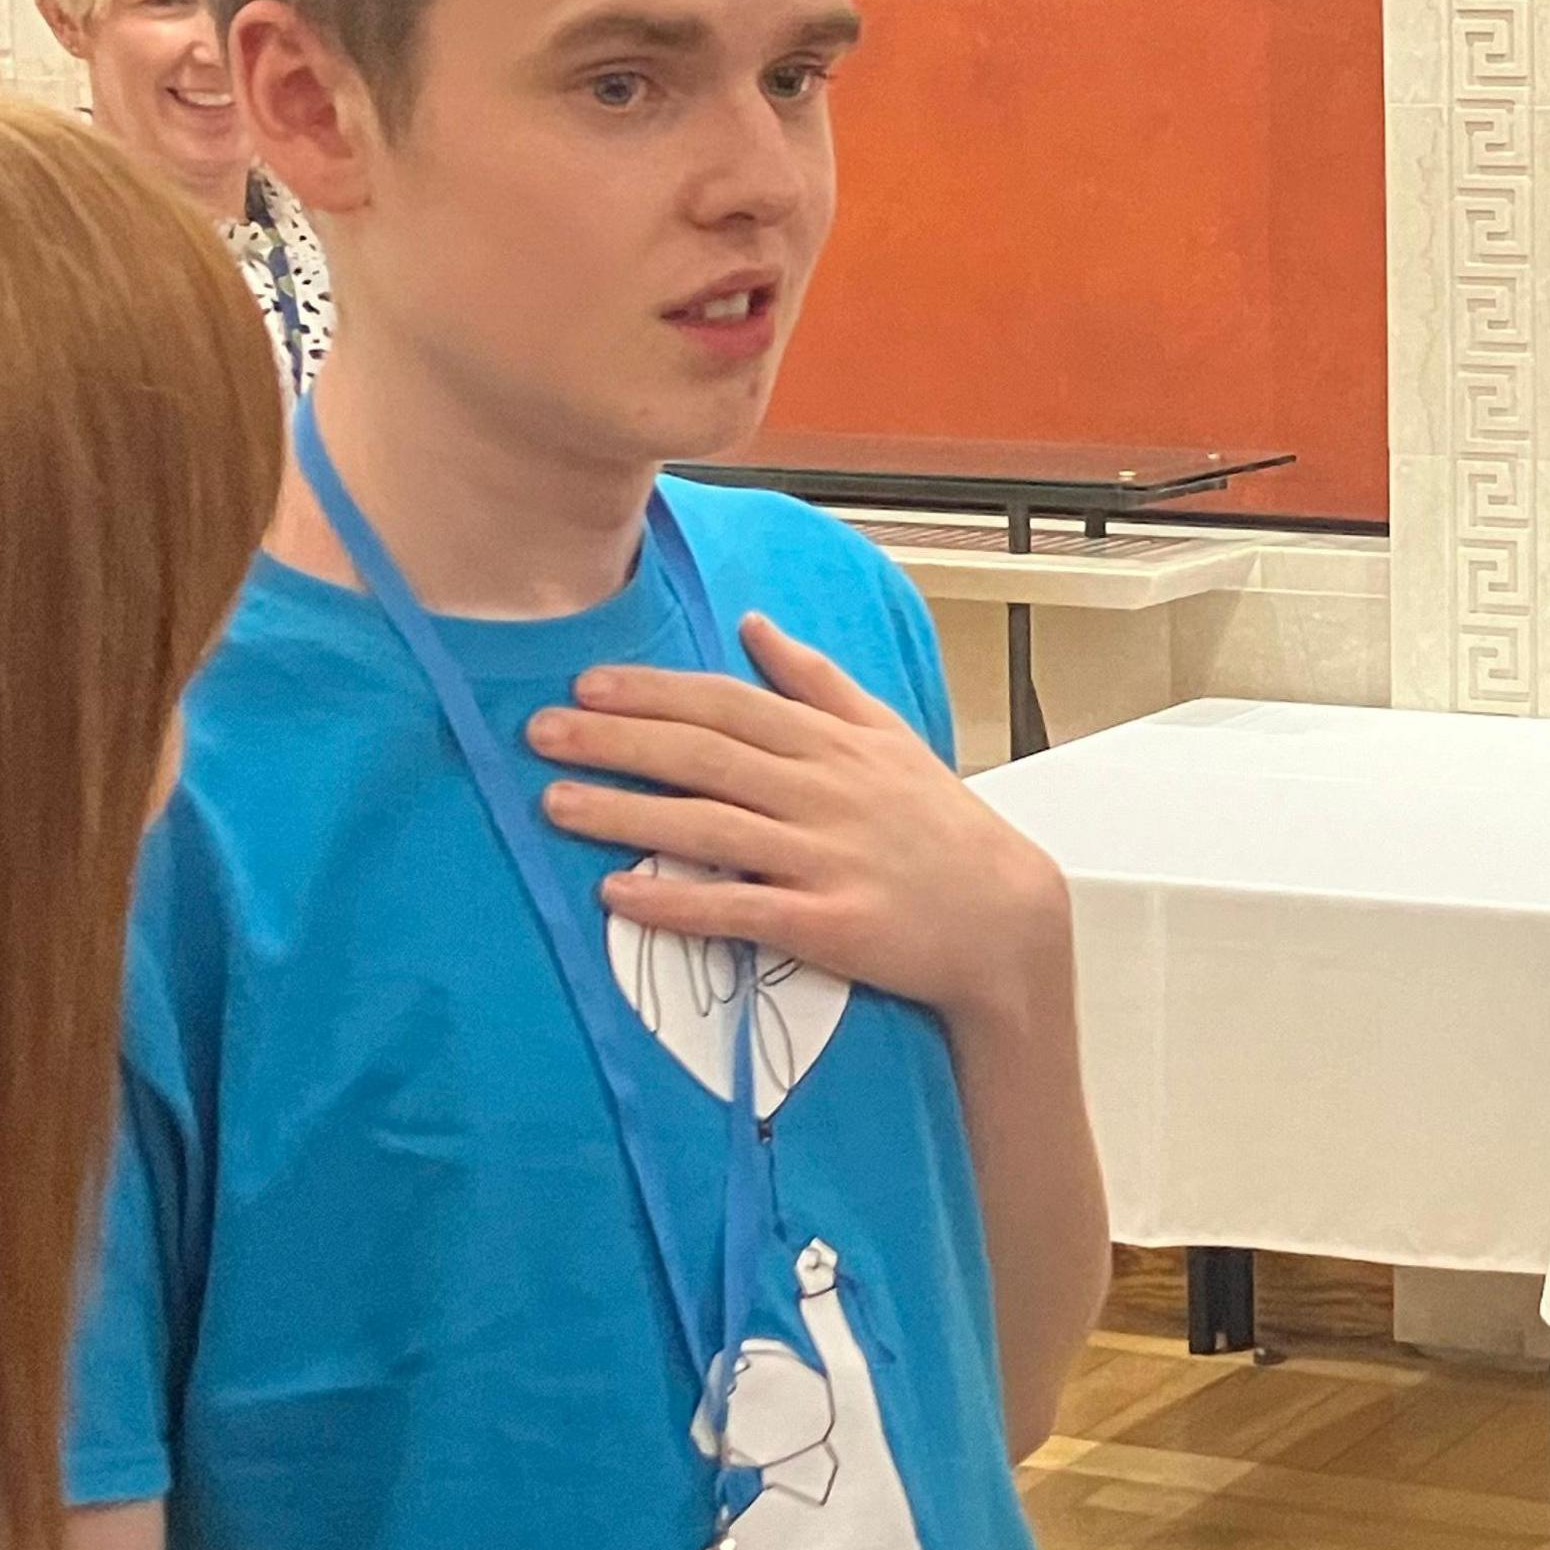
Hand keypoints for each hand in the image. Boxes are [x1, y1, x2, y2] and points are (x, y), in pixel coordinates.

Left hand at [529, 613, 1074, 1040]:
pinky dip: (677, 901)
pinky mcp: (828, 924)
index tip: (587, 683)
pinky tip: (618, 894)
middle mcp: (826, 793)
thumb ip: (819, 681)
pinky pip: (739, 909)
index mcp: (835, 745)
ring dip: (626, 813)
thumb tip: (756, 625)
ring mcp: (827, 858)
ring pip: (711, 827)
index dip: (656, 692)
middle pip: (707, 757)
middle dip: (618, 740)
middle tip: (542, 731)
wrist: (1006, 917)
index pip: (732, 705)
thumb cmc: (941, 826)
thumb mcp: (891, 737)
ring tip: (554, 803)